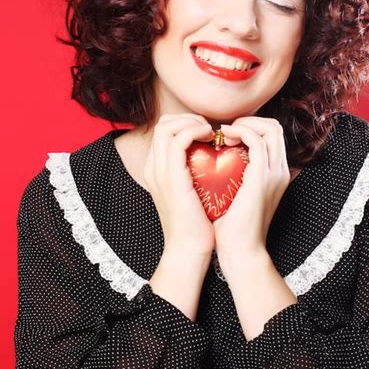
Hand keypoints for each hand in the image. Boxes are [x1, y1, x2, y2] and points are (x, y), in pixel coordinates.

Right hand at [143, 113, 215, 260]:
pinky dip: (195, 131)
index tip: (208, 132)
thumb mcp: (194, 194)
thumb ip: (196, 175)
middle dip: (187, 118)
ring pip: (166, 127)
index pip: (163, 132)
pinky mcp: (171, 177)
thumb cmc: (198, 225)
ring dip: (191, 121)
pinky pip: (178, 140)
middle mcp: (154, 168)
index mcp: (157, 171)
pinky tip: (211, 138)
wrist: (189, 251)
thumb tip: (215, 160)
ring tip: (210, 131)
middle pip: (161, 125)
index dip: (185, 124)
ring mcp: (159, 172)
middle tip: (209, 128)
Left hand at [212, 117, 290, 260]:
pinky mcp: (263, 177)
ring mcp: (274, 173)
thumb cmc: (232, 227)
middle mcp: (280, 170)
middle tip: (225, 132)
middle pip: (274, 127)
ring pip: (270, 128)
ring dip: (245, 123)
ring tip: (223, 134)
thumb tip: (216, 165)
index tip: (226, 137)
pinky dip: (241, 132)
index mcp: (275, 174)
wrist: (240, 252)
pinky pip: (257, 141)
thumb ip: (233, 178)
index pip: (271, 136)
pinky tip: (223, 139)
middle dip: (249, 120)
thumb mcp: (235, 196)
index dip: (250, 127)